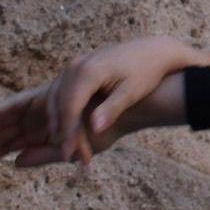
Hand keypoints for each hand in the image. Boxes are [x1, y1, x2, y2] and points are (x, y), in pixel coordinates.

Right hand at [0, 36, 209, 167]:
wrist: (152, 51)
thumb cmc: (147, 72)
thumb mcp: (132, 92)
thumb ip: (112, 109)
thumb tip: (96, 128)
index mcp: (88, 72)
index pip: (70, 107)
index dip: (69, 133)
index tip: (71, 154)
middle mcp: (75, 67)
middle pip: (60, 106)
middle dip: (64, 134)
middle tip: (72, 159)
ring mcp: (74, 67)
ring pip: (56, 100)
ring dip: (61, 126)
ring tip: (71, 150)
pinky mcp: (77, 70)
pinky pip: (62, 94)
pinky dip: (63, 114)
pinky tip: (70, 132)